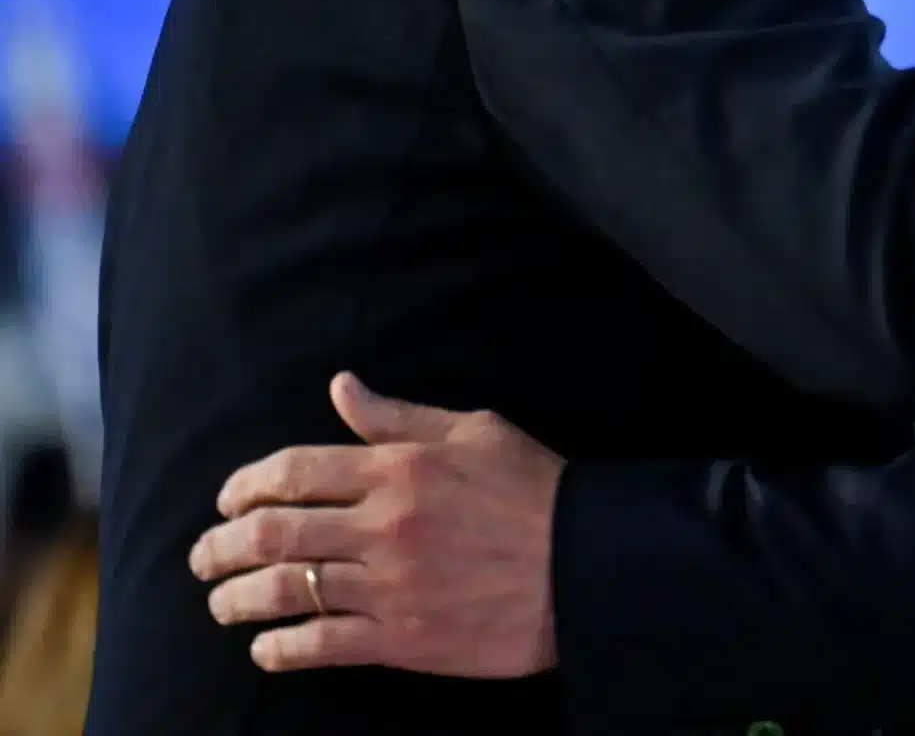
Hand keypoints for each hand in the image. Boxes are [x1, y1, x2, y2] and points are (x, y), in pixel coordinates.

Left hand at [188, 372, 563, 676]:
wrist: (584, 563)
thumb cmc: (533, 487)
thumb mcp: (474, 431)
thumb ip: (399, 417)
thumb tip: (341, 389)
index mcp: (399, 468)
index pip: (293, 471)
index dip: (245, 486)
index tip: (228, 500)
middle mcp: (383, 525)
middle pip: (272, 534)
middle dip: (221, 545)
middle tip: (204, 555)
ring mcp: (388, 586)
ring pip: (283, 592)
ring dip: (235, 599)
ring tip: (221, 603)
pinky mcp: (401, 639)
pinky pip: (320, 646)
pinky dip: (279, 650)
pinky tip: (266, 650)